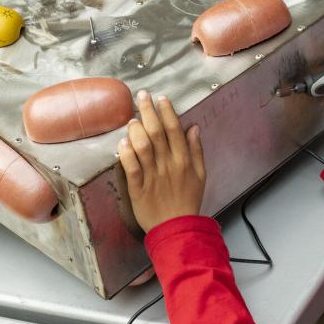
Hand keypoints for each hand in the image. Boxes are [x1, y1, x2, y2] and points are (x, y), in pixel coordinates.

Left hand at [118, 92, 205, 232]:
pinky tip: (123, 142)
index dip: (167, 111)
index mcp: (184, 160)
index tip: (161, 98)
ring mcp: (152, 176)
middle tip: (141, 96)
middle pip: (157, 132)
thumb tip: (194, 128)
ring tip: (132, 118)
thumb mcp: (200, 174)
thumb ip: (196, 150)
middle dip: (149, 111)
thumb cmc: (188, 200)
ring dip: (136, 129)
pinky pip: (131, 167)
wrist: (177, 227)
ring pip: (142, 146)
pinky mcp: (138, 187)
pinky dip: (126, 153)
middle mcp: (168, 165)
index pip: (175, 129)